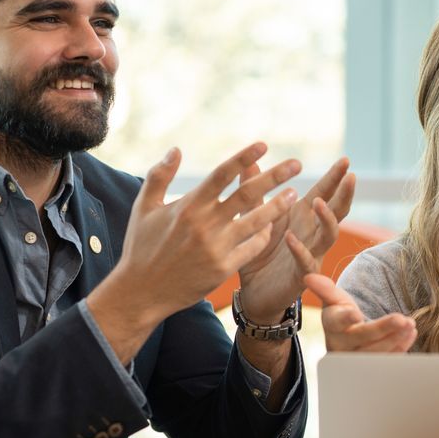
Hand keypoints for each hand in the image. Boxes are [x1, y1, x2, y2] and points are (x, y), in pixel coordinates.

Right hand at [85, 144, 299, 361]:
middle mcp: (204, 224)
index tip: (264, 145)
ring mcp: (216, 248)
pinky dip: (263, 236)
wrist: (142, 292)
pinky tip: (272, 225)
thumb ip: (159, 176)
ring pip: (256, 222)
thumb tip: (176, 149)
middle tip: (297, 164)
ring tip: (294, 194)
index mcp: (188, 206)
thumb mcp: (144, 208)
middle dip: (274, 177)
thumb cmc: (141, 246)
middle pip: (247, 194)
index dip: (244, 158)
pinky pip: (252, 248)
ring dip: (278, 206)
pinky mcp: (223, 269)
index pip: (222, 175)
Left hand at [237, 158, 356, 321]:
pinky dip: (299, 249)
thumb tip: (249, 162)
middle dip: (344, 194)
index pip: (324, 193)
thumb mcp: (254, 218)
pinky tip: (291, 238)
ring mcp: (311, 254)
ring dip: (326, 219)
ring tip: (319, 203)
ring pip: (328, 235)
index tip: (346, 160)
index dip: (335, 178)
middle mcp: (312, 233)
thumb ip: (254, 192)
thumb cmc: (258, 253)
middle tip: (351, 176)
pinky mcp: (301, 275)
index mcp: (303, 217)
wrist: (254, 293)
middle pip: (336, 211)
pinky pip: (305, 261)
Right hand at [303, 267, 415, 352]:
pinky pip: (386, 360)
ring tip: (410, 324)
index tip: (355, 314)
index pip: (337, 322)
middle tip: (402, 319)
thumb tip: (308, 276)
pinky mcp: (369, 367)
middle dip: (383, 329)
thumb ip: (325, 288)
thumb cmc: (340, 315)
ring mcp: (355, 359)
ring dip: (395, 340)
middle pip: (362, 338)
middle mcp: (341, 345)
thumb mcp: (334, 301)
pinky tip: (410, 334)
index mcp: (332, 325)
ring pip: (376, 352)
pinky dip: (400, 348)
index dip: (346, 318)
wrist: (347, 338)